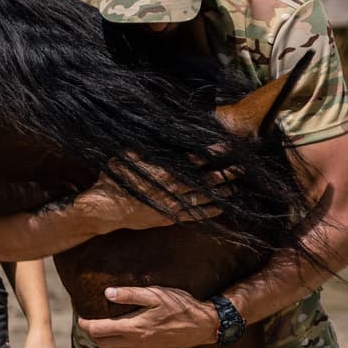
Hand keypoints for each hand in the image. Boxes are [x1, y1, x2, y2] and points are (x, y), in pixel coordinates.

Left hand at [77, 286, 217, 347]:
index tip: (81, 318)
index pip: (100, 330)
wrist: (201, 325)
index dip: (87, 325)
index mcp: (134, 327)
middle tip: (87, 322)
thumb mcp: (155, 294)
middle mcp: (135, 342)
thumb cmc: (179, 306)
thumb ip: (130, 294)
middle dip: (92, 334)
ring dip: (102, 342)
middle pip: (103, 342)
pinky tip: (117, 339)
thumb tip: (107, 292)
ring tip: (98, 330)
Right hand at [80, 155, 236, 234]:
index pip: (194, 159)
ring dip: (221, 191)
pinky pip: (195, 214)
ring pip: (204, 197)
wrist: (107, 210)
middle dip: (224, 172)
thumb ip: (143, 145)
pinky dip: (209, 210)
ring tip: (237, 186)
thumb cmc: (115, 179)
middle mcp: (173, 188)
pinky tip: (222, 207)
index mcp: (165, 170)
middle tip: (241, 167)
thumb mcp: (126, 155)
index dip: (211, 152)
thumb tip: (153, 129)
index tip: (225, 146)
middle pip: (205, 179)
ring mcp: (174, 204)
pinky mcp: (171, 217)